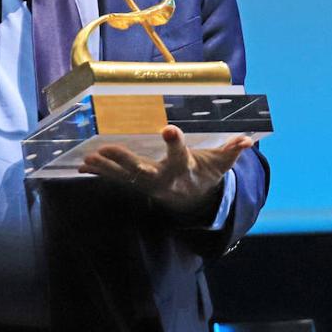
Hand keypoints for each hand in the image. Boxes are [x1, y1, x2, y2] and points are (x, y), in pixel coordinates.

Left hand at [78, 125, 255, 213]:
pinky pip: (116, 179)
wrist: (194, 202)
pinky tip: (83, 165)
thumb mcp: (221, 165)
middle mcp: (163, 178)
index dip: (175, 143)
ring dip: (105, 168)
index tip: (169, 129)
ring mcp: (147, 184)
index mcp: (184, 169)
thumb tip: (248, 140)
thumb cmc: (206, 175)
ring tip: (88, 158)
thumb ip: (231, 151)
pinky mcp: (137, 185)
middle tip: (106, 149)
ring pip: (124, 176)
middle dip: (125, 161)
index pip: (180, 155)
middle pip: (143, 170)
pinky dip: (100, 173)